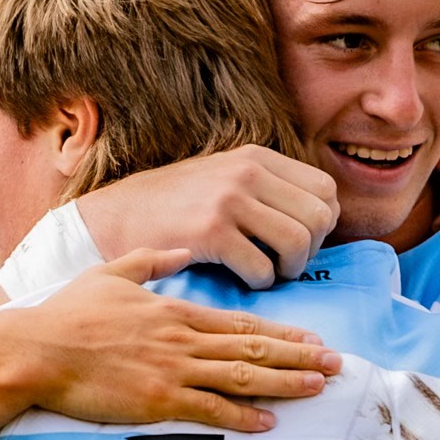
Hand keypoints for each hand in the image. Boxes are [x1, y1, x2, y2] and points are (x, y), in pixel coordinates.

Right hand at [22, 250, 340, 432]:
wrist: (35, 349)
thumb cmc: (66, 315)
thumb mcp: (111, 274)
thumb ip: (150, 262)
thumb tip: (178, 250)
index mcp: (175, 312)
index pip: (242, 322)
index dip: (282, 332)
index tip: (313, 339)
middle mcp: (182, 339)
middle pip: (253, 348)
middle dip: (300, 357)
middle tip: (337, 364)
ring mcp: (172, 370)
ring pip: (241, 377)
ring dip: (285, 383)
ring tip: (318, 388)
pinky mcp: (156, 400)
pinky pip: (208, 410)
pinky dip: (241, 416)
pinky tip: (269, 423)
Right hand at [75, 146, 339, 287]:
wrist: (114, 216)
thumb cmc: (172, 207)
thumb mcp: (223, 175)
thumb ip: (266, 186)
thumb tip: (319, 216)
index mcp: (256, 157)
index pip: (326, 189)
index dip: (322, 223)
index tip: (299, 241)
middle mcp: (247, 172)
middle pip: (319, 217)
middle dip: (311, 250)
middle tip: (286, 264)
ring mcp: (230, 200)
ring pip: (298, 242)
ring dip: (290, 269)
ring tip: (270, 274)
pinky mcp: (211, 232)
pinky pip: (263, 268)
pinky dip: (261, 283)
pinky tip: (245, 279)